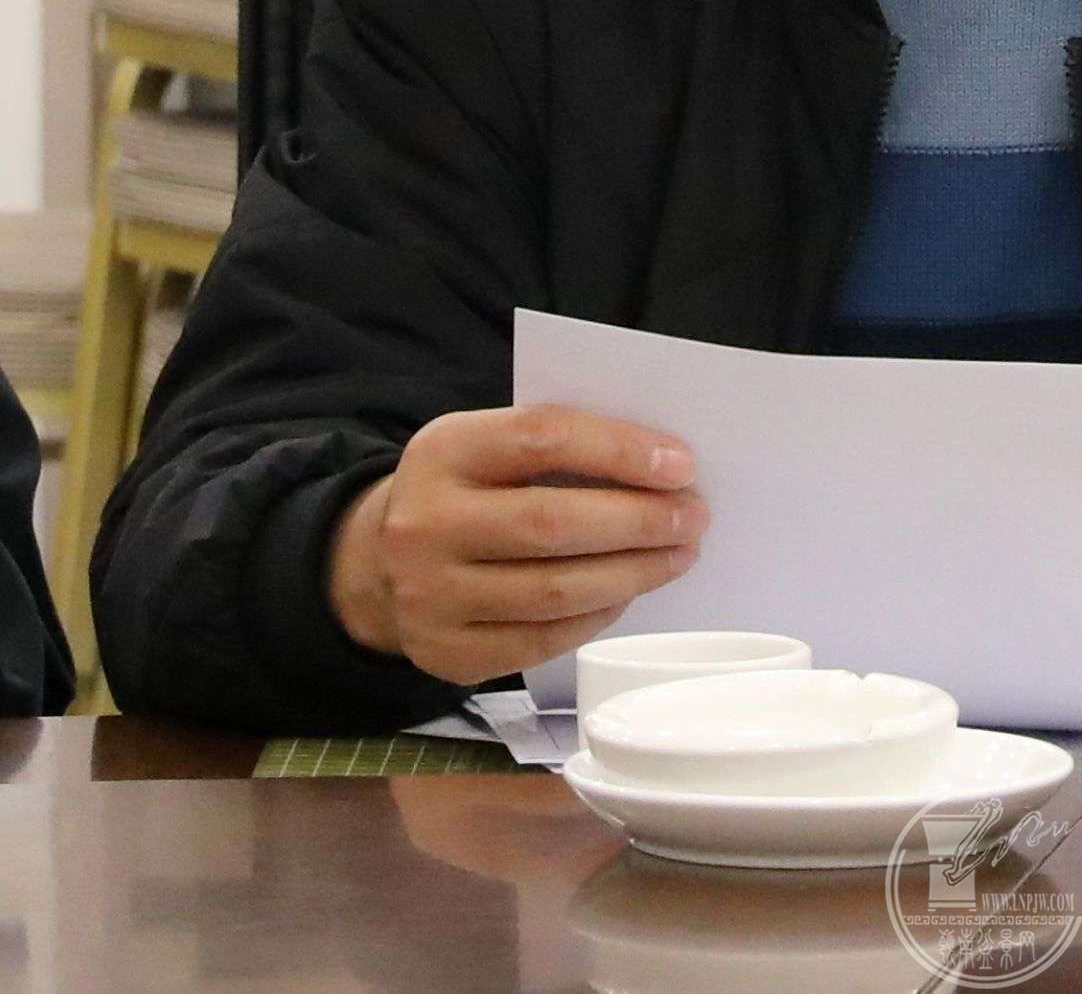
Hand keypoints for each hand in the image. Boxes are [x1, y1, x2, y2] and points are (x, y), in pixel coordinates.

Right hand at [327, 404, 707, 685]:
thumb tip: (662, 468)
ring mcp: (429, 596)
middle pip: (552, 523)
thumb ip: (557, 446)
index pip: (544, 437)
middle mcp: (426, 524)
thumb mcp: (489, 445)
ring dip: (633, 572)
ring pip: (554, 590)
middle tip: (694, 517)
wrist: (376, 563)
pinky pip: (541, 640)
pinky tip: (628, 593)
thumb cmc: (467, 489)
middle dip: (639, 521)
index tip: (681, 465)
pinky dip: (596, 616)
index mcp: (445, 449)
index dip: (620, 451)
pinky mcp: (446, 654)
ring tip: (678, 555)